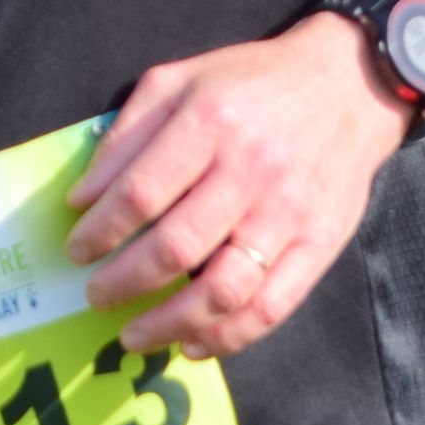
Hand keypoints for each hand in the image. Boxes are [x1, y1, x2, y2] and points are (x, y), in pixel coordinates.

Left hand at [63, 12, 415, 359]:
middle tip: (95, 296)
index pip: (140, 193)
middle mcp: (250, 171)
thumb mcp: (180, 80)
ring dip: (169, 323)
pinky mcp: (319, 245)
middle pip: (175, 247)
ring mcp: (288, 214)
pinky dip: (228, 336)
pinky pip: (271, 307)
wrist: (348, 85)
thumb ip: (127, 134)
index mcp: (209, 122)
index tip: (76, 250)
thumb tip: (83, 197)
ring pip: (223, 289)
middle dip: (122, 282)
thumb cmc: (251, 83)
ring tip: (133, 335)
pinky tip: (192, 344)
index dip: (99, 230)